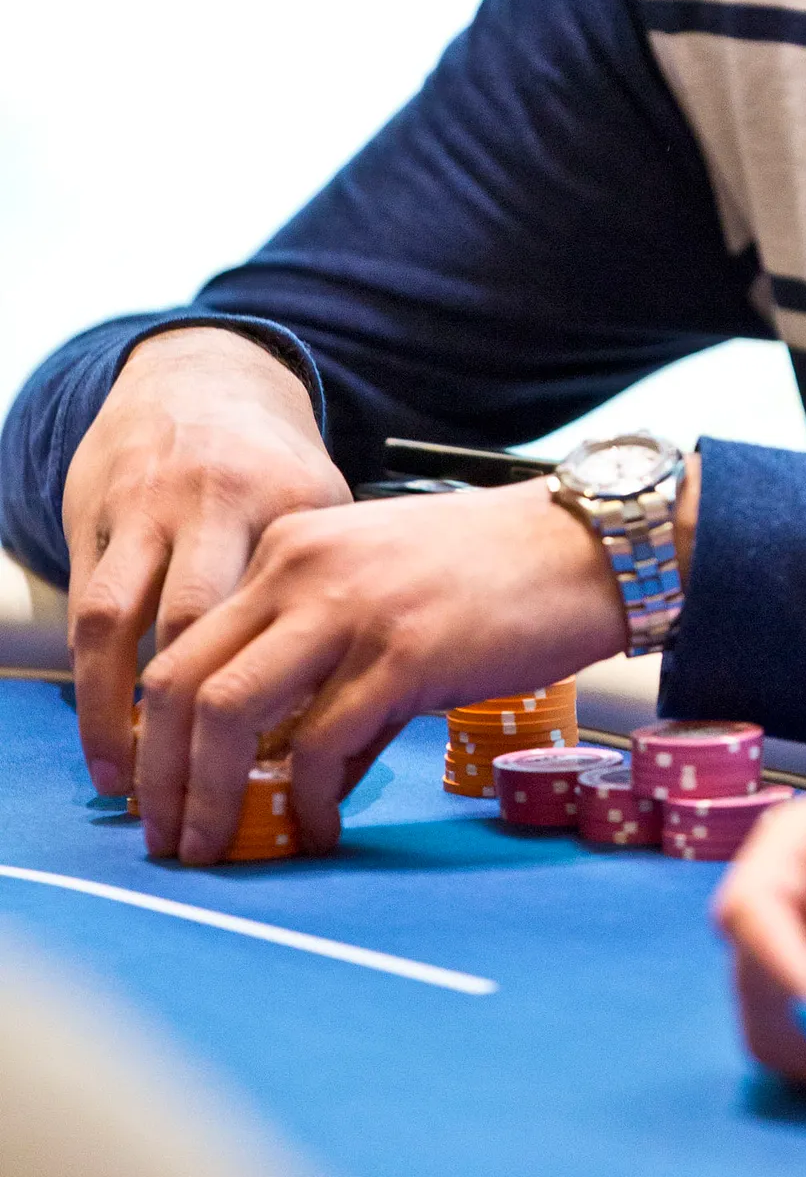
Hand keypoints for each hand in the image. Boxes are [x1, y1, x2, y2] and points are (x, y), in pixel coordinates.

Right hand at [62, 328, 350, 798]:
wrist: (200, 375)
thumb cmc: (275, 466)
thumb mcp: (325, 512)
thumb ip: (334, 596)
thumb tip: (349, 724)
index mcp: (288, 502)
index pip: (284, 610)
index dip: (282, 698)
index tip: (288, 781)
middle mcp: (211, 501)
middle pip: (193, 624)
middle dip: (188, 724)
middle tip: (195, 802)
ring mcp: (144, 506)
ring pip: (115, 621)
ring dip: (113, 714)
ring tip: (128, 788)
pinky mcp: (93, 516)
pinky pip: (85, 607)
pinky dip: (90, 680)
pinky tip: (105, 738)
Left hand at [135, 477, 634, 863]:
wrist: (588, 545)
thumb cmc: (497, 575)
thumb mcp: (386, 594)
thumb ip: (329, 665)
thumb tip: (294, 769)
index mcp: (291, 546)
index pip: (186, 646)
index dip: (157, 733)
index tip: (161, 792)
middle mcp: (303, 567)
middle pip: (181, 684)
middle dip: (163, 777)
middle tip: (171, 840)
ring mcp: (350, 608)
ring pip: (228, 713)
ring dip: (210, 798)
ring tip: (219, 849)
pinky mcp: (403, 654)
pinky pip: (322, 746)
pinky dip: (307, 804)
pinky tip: (320, 832)